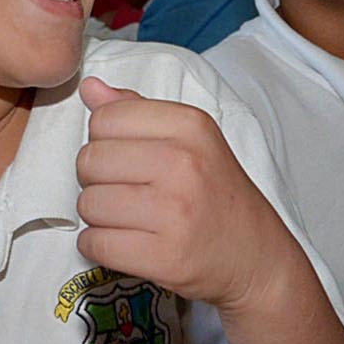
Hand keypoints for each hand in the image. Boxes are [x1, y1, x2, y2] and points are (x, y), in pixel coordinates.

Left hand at [75, 79, 299, 315]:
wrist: (255, 255)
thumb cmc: (216, 194)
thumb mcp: (191, 139)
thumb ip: (137, 110)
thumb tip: (90, 87)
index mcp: (190, 126)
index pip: (104, 119)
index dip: (104, 141)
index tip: (125, 157)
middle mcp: (184, 163)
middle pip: (89, 160)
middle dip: (96, 179)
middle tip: (125, 191)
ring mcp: (175, 212)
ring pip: (88, 204)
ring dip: (97, 216)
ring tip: (128, 218)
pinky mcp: (164, 256)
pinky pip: (94, 244)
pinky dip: (98, 246)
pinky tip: (123, 242)